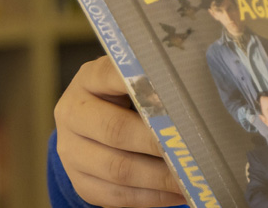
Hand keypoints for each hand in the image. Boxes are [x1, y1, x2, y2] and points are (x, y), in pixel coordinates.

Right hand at [55, 56, 185, 206]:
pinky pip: (115, 196)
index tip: (181, 100)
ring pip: (116, 169)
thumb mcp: (137, 73)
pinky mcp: (79, 181)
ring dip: (159, 178)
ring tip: (192, 178)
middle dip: (159, 143)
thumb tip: (196, 90)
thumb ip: (157, 77)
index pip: (114, 77)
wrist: (95, 118)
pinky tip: (178, 193)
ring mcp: (71, 150)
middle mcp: (72, 113)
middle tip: (194, 150)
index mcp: (89, 78)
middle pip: (116, 130)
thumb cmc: (130, 91)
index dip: (148, 89)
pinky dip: (150, 197)